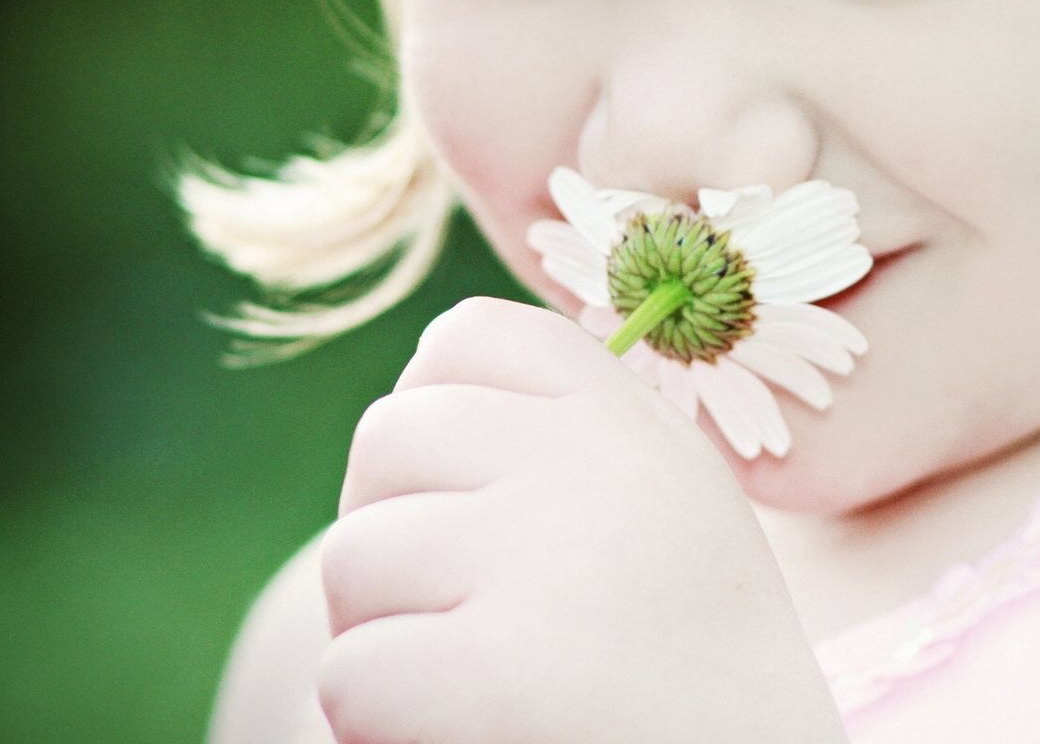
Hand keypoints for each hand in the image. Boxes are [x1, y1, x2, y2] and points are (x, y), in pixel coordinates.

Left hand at [317, 297, 847, 743]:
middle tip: (459, 612)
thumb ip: (567, 433)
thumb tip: (422, 382)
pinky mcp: (496, 673)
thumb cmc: (687, 665)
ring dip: (383, 634)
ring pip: (353, 557)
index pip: (467, 336)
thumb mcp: (665, 503)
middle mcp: (595, 466)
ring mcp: (545, 559)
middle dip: (392, 531)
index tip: (468, 498)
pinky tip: (468, 734)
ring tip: (472, 684)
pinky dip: (384, 726)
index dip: (432, 409)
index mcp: (633, 421)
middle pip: (387, 438)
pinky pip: (351, 673)